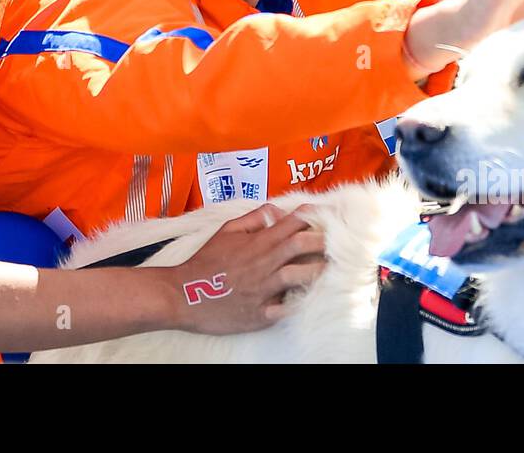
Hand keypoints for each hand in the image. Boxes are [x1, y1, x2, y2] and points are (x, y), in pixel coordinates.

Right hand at [168, 203, 324, 334]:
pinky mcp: (260, 313)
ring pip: (299, 275)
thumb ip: (253, 219)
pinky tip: (312, 301)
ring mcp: (263, 289)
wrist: (184, 294)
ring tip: (332, 269)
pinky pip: (285, 308)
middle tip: (339, 240)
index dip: (312, 217)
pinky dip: (298, 303)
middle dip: (323, 240)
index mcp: (257, 242)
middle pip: (301, 245)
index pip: (291, 223)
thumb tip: (277, 210)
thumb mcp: (226, 231)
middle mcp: (263, 262)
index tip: (327, 215)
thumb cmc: (206, 262)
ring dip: (318, 270)